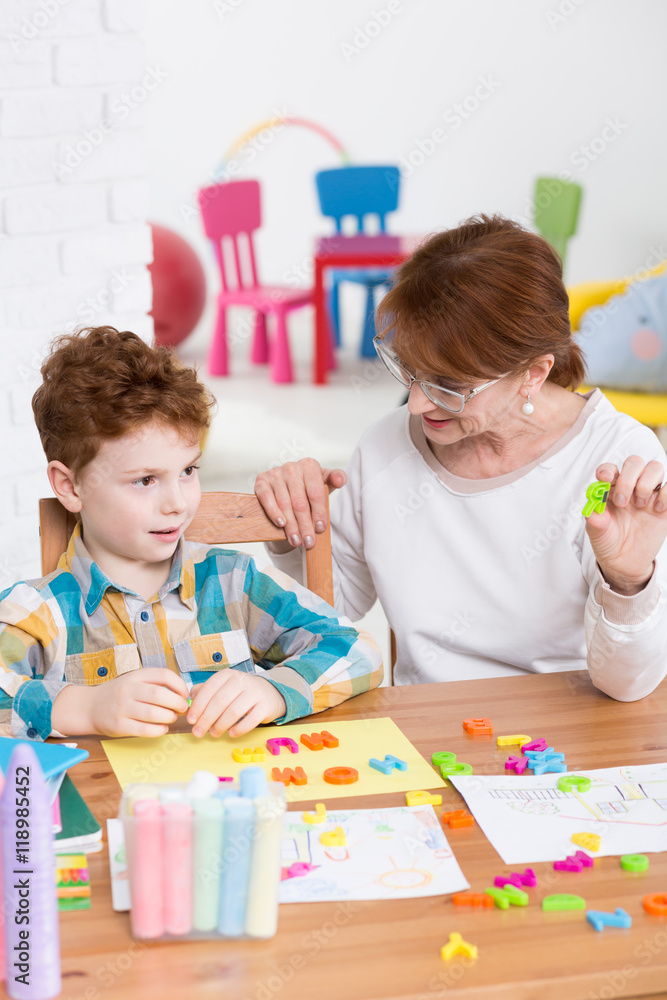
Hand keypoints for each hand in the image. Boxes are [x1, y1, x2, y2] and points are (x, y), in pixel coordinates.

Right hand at [88, 667, 188, 737]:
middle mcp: (128, 690)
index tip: (185, 694)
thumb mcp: (134, 681)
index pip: (163, 675)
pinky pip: (144, 729)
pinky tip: (162, 728)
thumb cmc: (119, 694)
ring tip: (171, 718)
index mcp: (135, 676)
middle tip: (182, 708)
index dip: (179, 685)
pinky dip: (158, 730)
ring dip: (168, 717)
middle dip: (176, 702)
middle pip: (159, 695)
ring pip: (153, 713)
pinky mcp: (119, 725)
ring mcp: (122, 708)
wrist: (90, 707)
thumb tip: (183, 694)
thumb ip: (155, 684)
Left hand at [186, 670, 285, 737]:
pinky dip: (239, 729)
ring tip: (214, 733)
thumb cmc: (239, 692)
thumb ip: (205, 691)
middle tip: (198, 732)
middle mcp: (241, 681)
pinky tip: (231, 733)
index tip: (190, 720)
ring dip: (221, 725)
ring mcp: (255, 693)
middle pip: (220, 701)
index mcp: (227, 675)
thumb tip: (189, 700)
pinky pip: (251, 720)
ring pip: (234, 711)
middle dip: (206, 719)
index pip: (209, 689)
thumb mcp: (222, 686)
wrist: (268, 693)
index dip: (198, 706)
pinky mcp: (265, 706)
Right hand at [255, 458, 346, 549]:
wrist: (286, 486)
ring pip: (284, 504)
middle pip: (300, 502)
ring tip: (296, 540)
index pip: (316, 493)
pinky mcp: (262, 481)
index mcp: (309, 466)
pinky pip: (266, 498)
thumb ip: (336, 479)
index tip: (320, 528)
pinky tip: (281, 524)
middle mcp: (291, 467)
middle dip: (305, 525)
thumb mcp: (324, 482)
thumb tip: (340, 480)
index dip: (319, 512)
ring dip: (291, 525)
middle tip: (308, 541)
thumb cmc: (308, 486)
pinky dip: (273, 512)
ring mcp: (275, 473)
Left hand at [585, 457, 666, 594]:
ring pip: (655, 468)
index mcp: (610, 489)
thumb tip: (592, 511)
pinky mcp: (664, 504)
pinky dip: (665, 493)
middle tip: (623, 502)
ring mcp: (648, 493)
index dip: (608, 470)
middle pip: (634, 463)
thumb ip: (595, 520)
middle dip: (629, 478)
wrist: (625, 562)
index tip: (606, 479)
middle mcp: (630, 486)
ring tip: (640, 505)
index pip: (610, 469)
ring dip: (646, 483)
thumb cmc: (608, 541)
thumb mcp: (597, 533)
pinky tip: (657, 509)